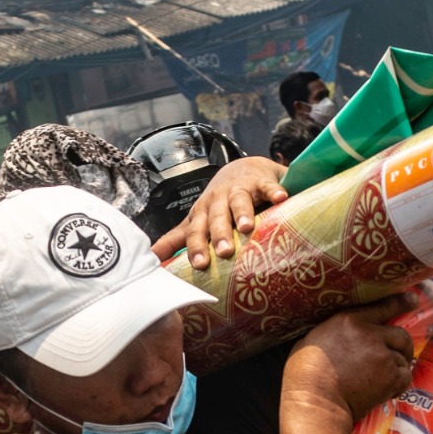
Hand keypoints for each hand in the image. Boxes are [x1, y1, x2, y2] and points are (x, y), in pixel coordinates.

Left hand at [152, 156, 288, 269]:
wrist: (242, 168)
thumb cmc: (218, 202)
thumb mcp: (197, 219)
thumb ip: (176, 238)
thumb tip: (152, 257)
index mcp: (201, 213)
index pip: (196, 231)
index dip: (197, 247)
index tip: (199, 265)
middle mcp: (218, 200)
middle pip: (217, 218)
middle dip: (219, 234)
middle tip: (224, 252)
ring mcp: (239, 189)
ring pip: (239, 201)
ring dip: (242, 212)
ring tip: (246, 227)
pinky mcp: (261, 181)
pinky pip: (268, 186)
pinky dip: (274, 191)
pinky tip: (281, 198)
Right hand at [284, 294, 415, 422]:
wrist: (315, 400)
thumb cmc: (304, 373)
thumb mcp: (312, 339)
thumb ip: (333, 333)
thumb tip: (338, 336)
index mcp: (348, 321)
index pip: (381, 307)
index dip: (400, 303)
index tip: (413, 299)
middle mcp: (369, 334)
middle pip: (400, 335)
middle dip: (403, 346)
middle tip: (400, 356)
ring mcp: (382, 355)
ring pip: (403, 358)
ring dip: (396, 368)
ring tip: (382, 380)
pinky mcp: (390, 376)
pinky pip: (405, 377)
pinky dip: (399, 384)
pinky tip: (387, 390)